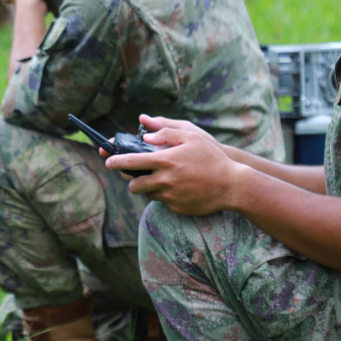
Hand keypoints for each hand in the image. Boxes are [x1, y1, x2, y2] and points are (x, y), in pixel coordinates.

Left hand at [102, 115, 244, 215]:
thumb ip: (166, 132)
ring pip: (147, 194)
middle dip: (132, 179)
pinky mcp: (176, 208)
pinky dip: (165, 195)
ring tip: (162, 179)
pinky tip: (178, 188)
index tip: (108, 161)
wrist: (232, 185)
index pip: (131, 162)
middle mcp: (164, 180)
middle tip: (137, 174)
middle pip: (134, 184)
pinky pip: (162, 202)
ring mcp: (170, 196)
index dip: (115, 161)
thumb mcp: (191, 136)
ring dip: (148, 187)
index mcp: (164, 161)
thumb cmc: (212, 157)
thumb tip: (145, 136)